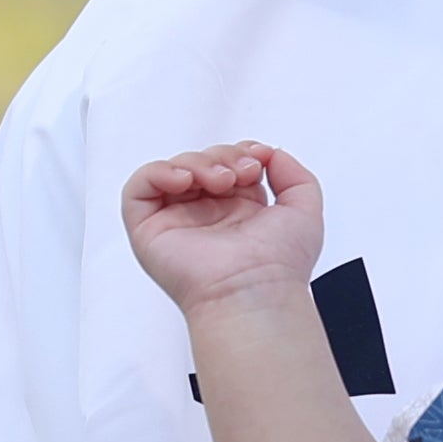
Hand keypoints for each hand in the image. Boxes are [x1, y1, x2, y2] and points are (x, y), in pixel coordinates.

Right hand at [120, 142, 327, 311]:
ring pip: (173, 169)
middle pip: (201, 161)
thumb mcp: (304, 209)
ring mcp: (176, 222)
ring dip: (197, 162)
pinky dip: (159, 172)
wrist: (256, 290)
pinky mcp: (149, 231)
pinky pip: (138, 188)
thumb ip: (295, 175)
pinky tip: (186, 181)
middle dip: (222, 155)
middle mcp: (206, 216)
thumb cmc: (280, 265)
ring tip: (221, 181)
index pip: (227, 163)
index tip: (259, 157)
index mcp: (238, 212)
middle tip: (242, 173)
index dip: (240, 151)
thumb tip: (272, 154)